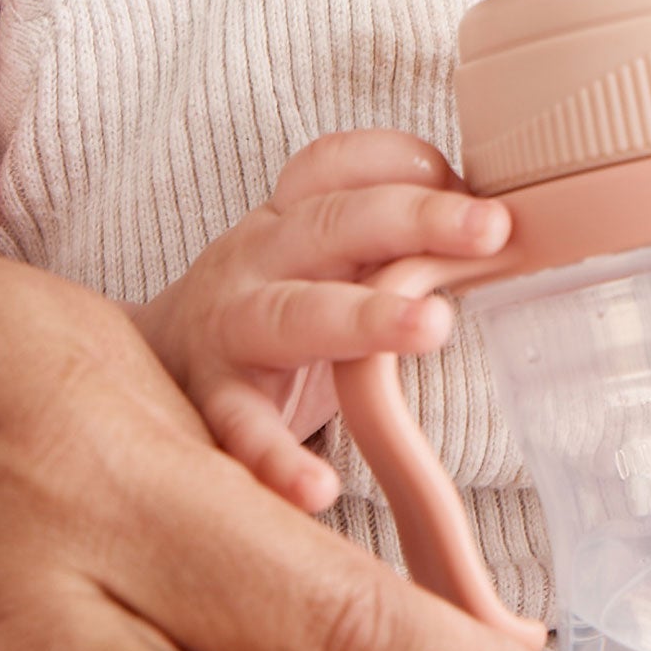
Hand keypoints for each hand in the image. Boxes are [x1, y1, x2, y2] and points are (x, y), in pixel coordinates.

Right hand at [132, 131, 508, 511]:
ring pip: (293, 313)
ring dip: (363, 316)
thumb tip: (506, 233)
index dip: (403, 163)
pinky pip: (242, 430)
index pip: (340, 165)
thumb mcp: (320, 261)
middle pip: (334, 222)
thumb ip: (393, 243)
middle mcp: (259, 256)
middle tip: (490, 229)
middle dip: (415, 219)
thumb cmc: (269, 308)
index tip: (474, 180)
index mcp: (292, 215)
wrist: (144, 367)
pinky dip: (276, 461)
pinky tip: (320, 488)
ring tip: (433, 325)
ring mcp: (229, 327)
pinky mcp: (209, 402)